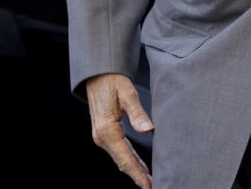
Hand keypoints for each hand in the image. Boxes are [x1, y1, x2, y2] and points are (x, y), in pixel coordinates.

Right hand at [85, 73, 153, 188]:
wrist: (97, 73)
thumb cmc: (112, 80)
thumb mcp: (127, 93)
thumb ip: (138, 113)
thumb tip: (148, 130)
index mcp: (107, 130)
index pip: (125, 158)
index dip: (138, 173)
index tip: (149, 184)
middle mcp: (101, 137)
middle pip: (122, 162)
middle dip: (137, 175)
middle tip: (154, 185)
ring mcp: (101, 136)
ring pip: (120, 158)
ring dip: (134, 169)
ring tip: (149, 180)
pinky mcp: (104, 133)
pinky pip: (118, 151)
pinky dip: (129, 160)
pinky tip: (139, 165)